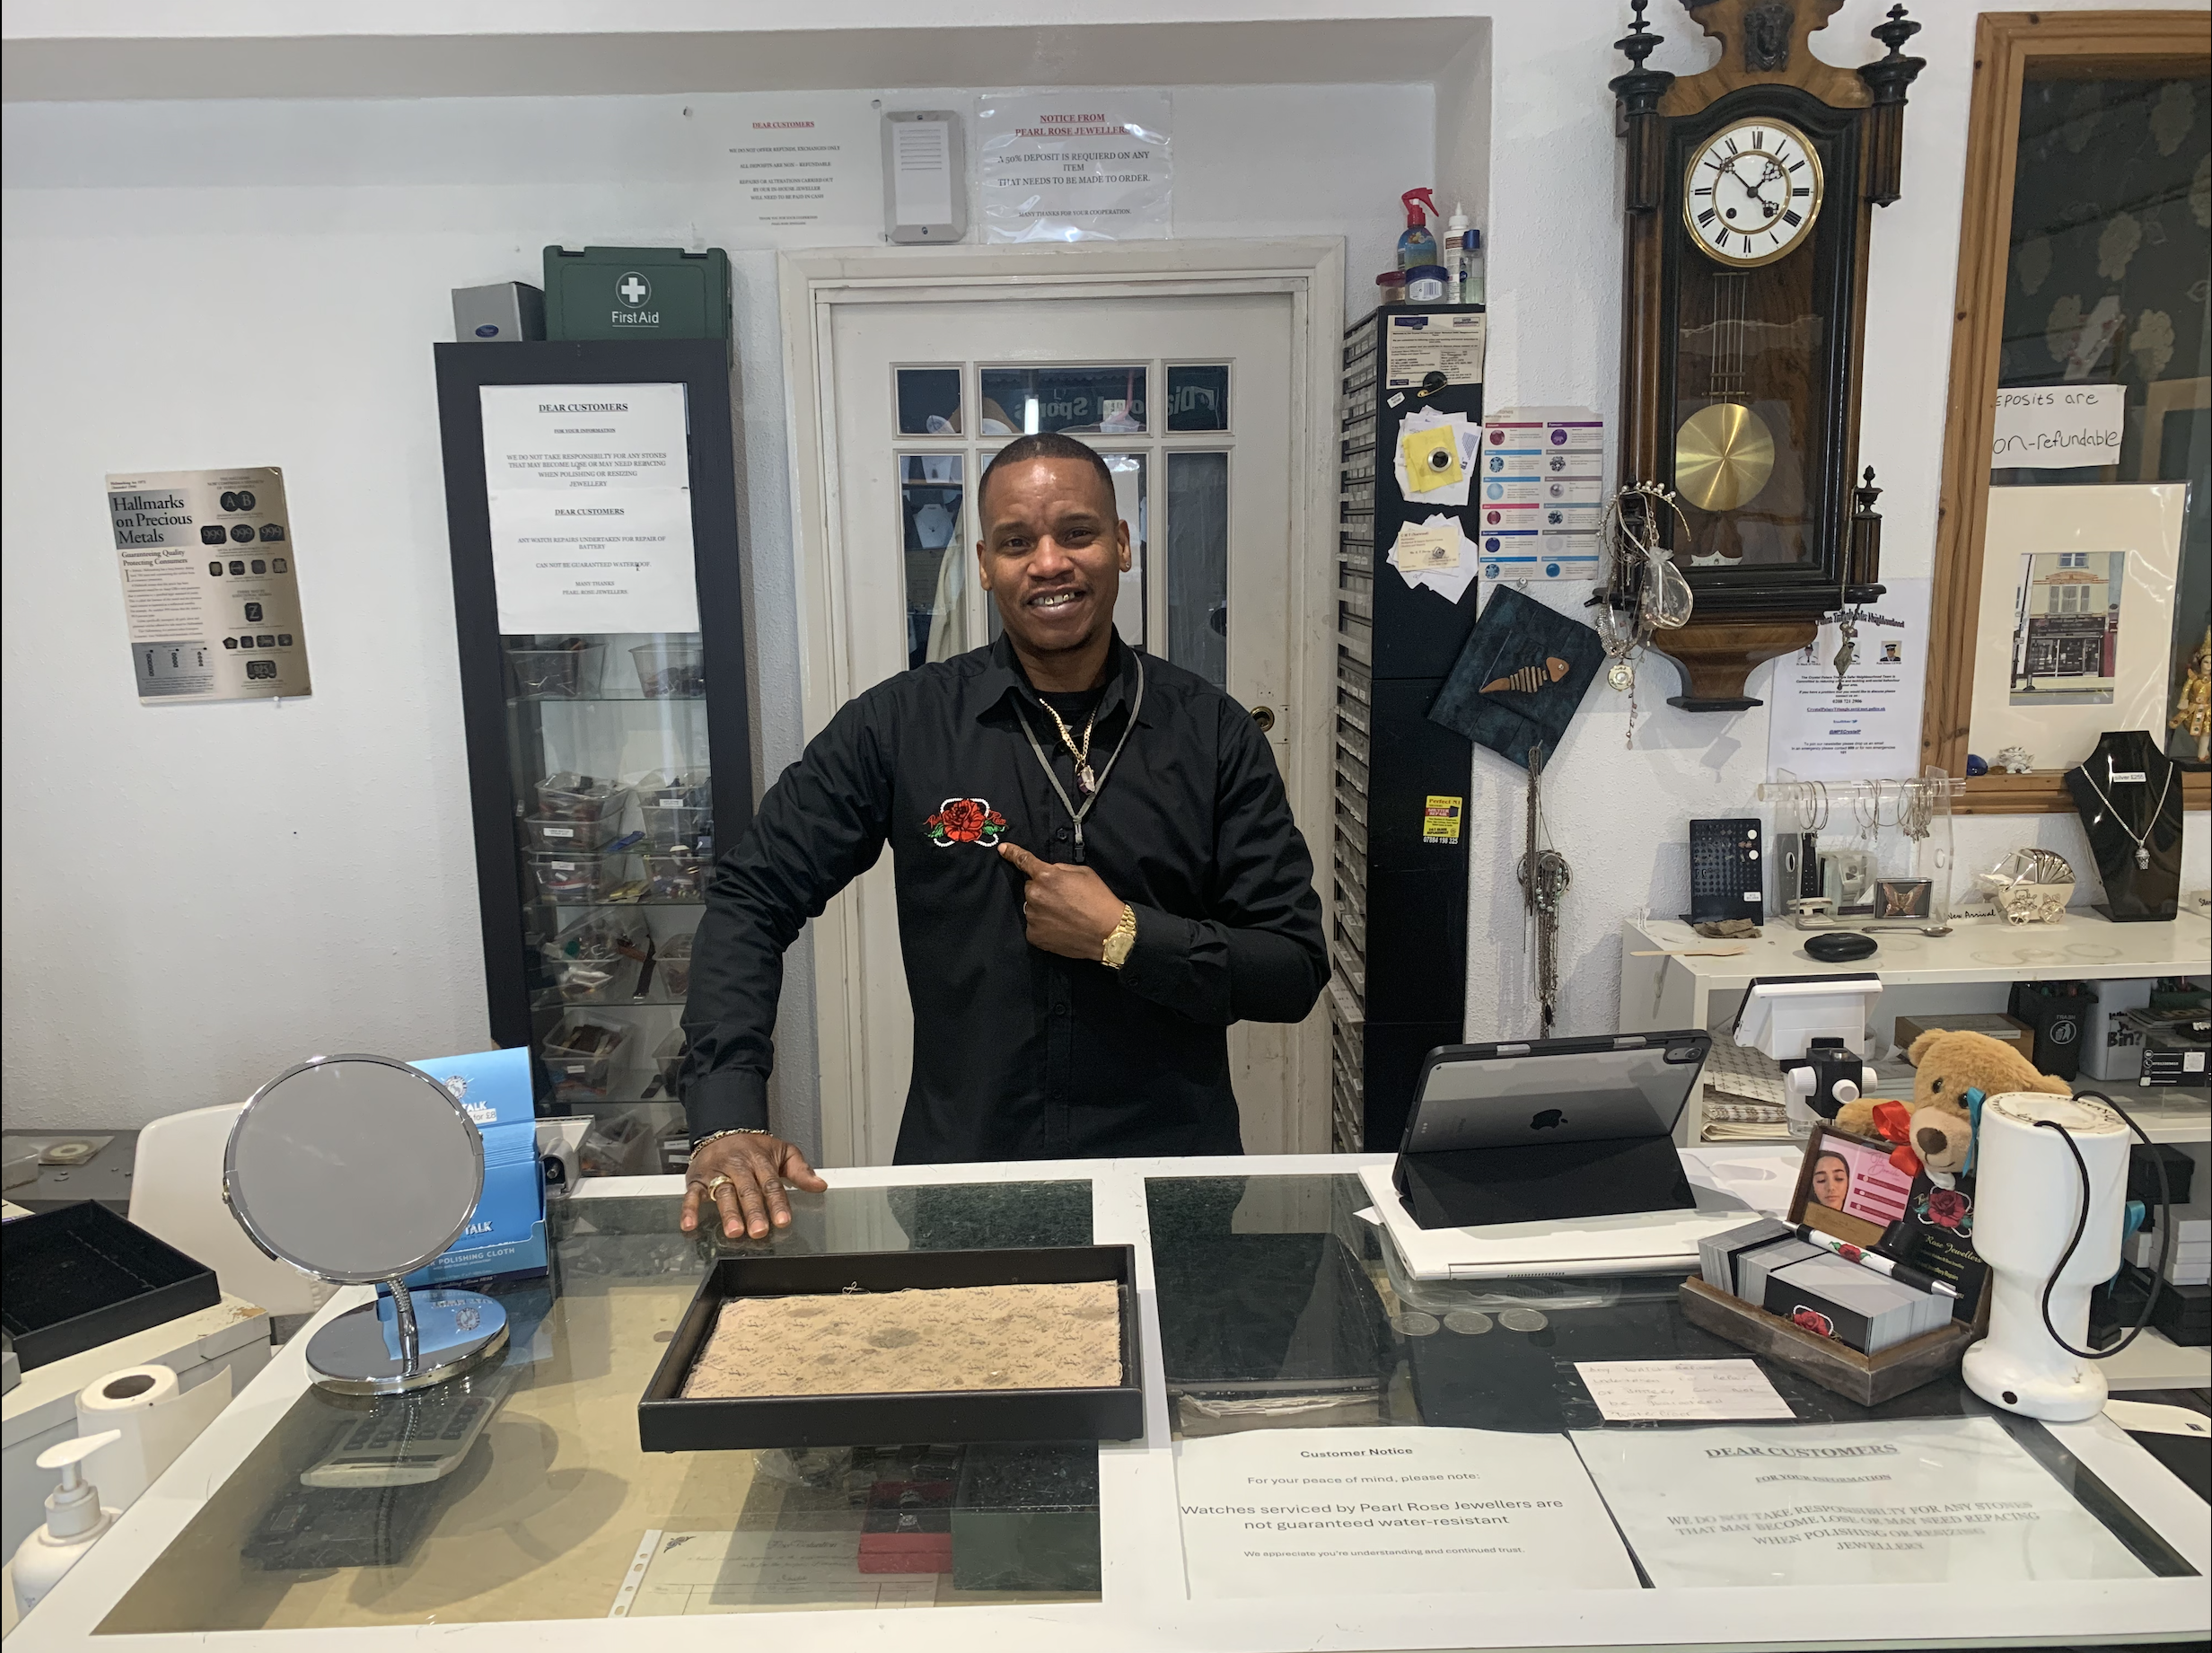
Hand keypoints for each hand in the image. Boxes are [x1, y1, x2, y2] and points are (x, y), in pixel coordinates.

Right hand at [679, 1132, 827, 1240]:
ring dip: (728, 1213)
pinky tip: (690, 1224)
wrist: (722, 1130)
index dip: (777, 1203)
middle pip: (747, 1190)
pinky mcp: (697, 1178)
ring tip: (734, 1231)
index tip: (783, 1220)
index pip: (771, 1183)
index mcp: (760, 1160)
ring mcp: (717, 1172)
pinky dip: (689, 1209)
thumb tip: (819, 1184)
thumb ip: (800, 1170)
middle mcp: (738, 1166)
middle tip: (759, 1230)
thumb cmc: (753, 1147)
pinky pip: (692, 1194)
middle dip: (753, 1211)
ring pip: (723, 1193)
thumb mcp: (781, 1151)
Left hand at [998, 842, 1125, 959]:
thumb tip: (1050, 871)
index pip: (1024, 861)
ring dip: (1043, 908)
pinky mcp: (1034, 935)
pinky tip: (1060, 927)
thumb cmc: (1099, 900)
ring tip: (1065, 916)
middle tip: (1063, 899)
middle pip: (1030, 887)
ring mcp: (1033, 916)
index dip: (1012, 853)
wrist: (1108, 932)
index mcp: (1046, 876)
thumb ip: (1060, 869)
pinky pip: (1034, 925)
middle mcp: (1035, 895)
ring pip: (1032, 907)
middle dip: (1042, 890)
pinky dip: (1043, 925)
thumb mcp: (1084, 873)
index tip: (1002, 849)